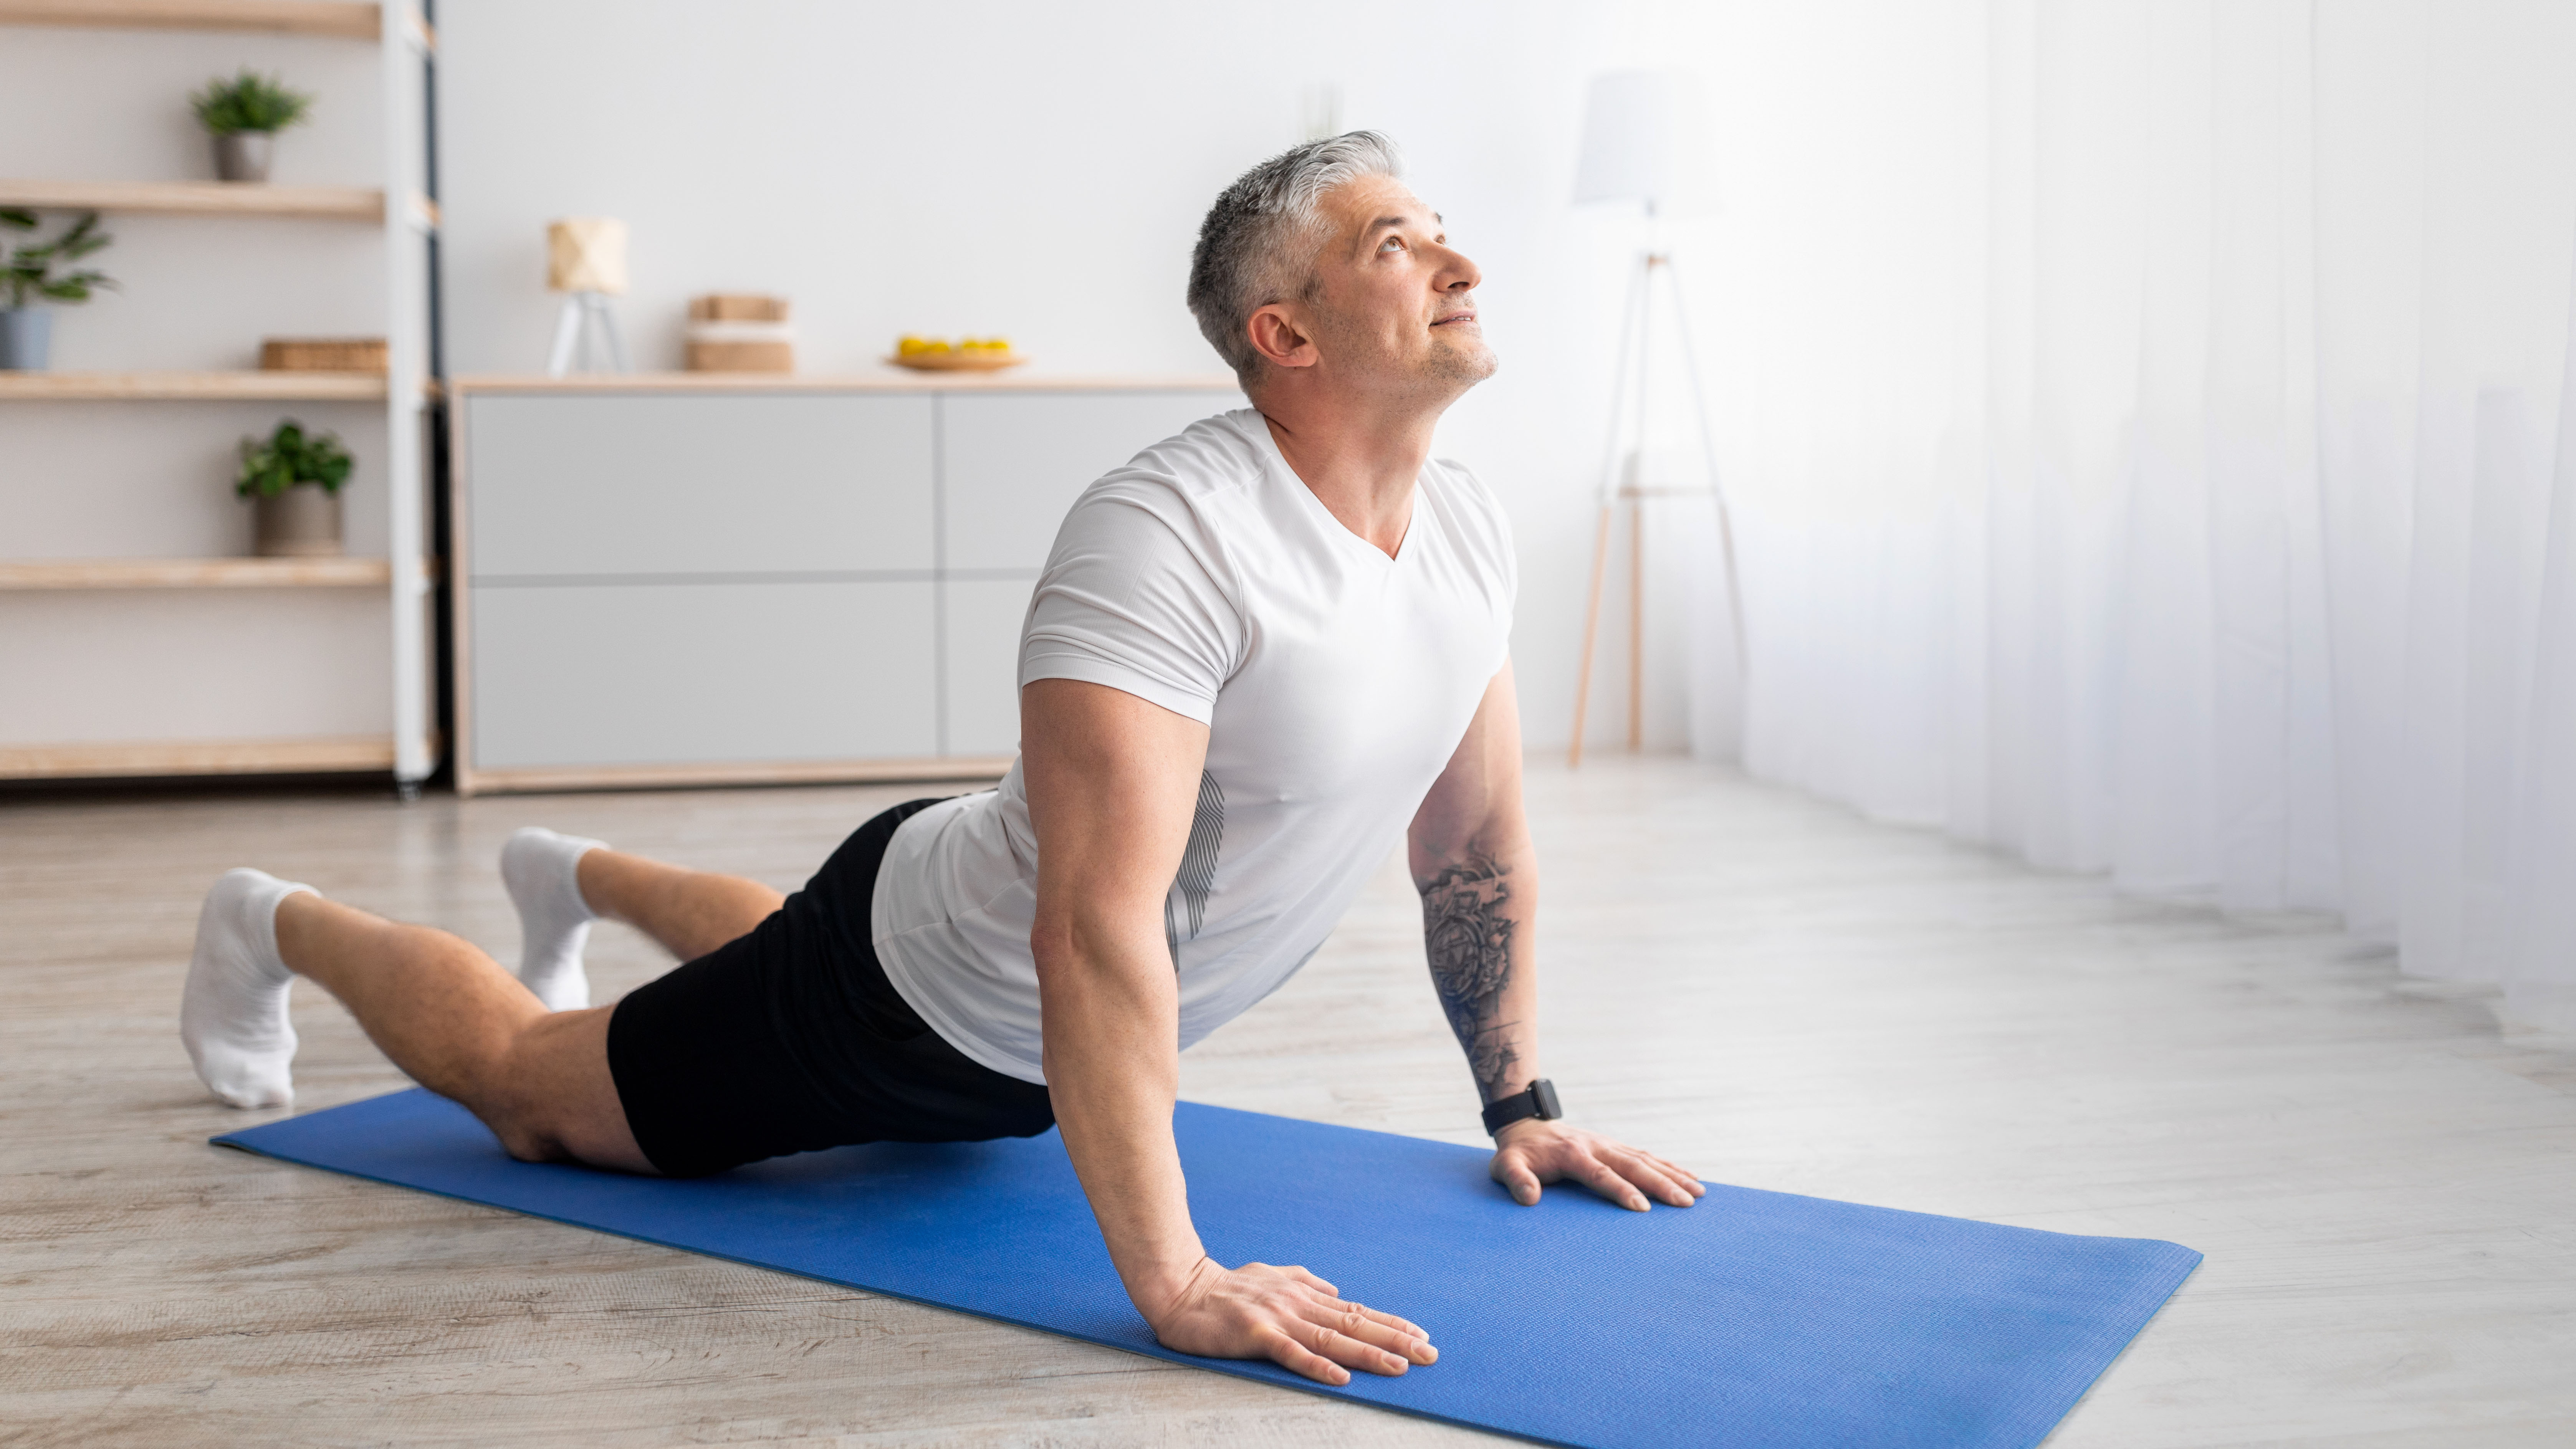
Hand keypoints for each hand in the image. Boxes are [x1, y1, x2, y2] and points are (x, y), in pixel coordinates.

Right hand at [1144, 1256, 1438, 1385]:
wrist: (1181, 1288)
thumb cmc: (1225, 1287)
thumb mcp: (1271, 1276)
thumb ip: (1304, 1281)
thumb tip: (1336, 1290)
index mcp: (1303, 1294)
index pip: (1355, 1312)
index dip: (1390, 1324)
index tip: (1421, 1335)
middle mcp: (1297, 1304)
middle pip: (1354, 1325)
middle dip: (1394, 1340)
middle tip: (1429, 1354)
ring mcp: (1277, 1318)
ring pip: (1332, 1338)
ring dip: (1368, 1354)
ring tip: (1400, 1367)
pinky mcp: (1255, 1333)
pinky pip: (1291, 1353)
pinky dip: (1317, 1365)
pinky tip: (1340, 1377)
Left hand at [1489, 1120, 1705, 1209]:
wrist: (1525, 1125)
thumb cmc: (1516, 1153)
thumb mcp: (1505, 1165)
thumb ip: (1515, 1180)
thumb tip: (1529, 1198)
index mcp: (1572, 1154)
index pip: (1600, 1175)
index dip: (1621, 1190)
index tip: (1642, 1208)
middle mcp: (1596, 1146)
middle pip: (1633, 1166)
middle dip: (1661, 1184)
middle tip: (1686, 1203)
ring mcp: (1608, 1144)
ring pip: (1646, 1159)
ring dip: (1672, 1175)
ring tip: (1698, 1192)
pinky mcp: (1615, 1146)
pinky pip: (1647, 1156)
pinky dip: (1669, 1166)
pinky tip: (1689, 1177)